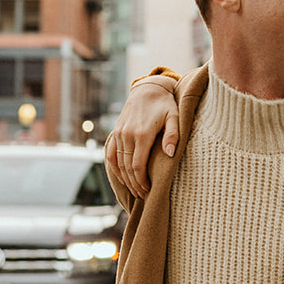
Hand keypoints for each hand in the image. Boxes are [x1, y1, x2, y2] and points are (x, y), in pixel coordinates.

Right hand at [104, 79, 179, 199]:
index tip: (148, 189)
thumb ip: (172, 135)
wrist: (148, 89)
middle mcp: (127, 134)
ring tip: (134, 189)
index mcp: (142, 133)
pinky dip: (113, 167)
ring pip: (117, 162)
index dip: (141, 180)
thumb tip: (170, 154)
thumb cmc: (165, 104)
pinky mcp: (115, 132)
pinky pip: (109, 153)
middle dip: (134, 183)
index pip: (138, 165)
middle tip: (142, 194)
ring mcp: (119, 133)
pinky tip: (121, 177)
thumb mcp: (174, 117)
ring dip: (124, 178)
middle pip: (127, 167)